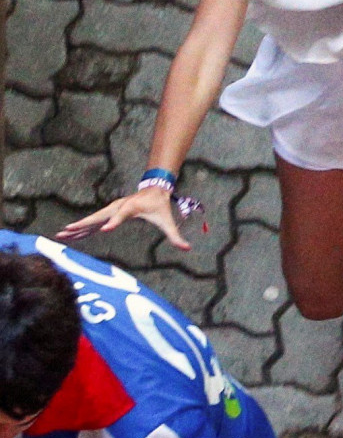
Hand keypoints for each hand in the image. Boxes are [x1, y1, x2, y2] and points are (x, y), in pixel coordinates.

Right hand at [59, 182, 191, 250]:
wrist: (154, 189)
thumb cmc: (159, 205)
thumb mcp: (167, 220)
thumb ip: (175, 235)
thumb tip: (187, 248)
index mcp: (131, 207)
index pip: (121, 215)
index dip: (114, 222)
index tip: (105, 230)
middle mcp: (117, 207)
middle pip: (97, 216)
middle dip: (82, 224)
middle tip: (66, 231)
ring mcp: (111, 210)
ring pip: (91, 220)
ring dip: (76, 227)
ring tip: (60, 235)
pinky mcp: (108, 214)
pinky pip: (92, 223)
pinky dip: (80, 228)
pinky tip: (69, 235)